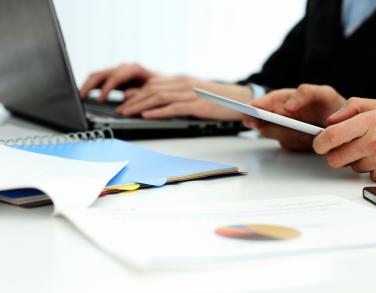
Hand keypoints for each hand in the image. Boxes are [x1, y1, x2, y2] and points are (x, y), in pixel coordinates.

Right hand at [80, 63, 155, 102]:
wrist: (167, 84)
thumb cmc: (162, 87)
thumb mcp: (155, 90)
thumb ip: (140, 92)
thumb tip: (126, 95)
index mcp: (134, 68)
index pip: (114, 77)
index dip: (105, 89)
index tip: (99, 100)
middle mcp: (124, 68)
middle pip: (101, 73)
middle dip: (89, 85)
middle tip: (81, 98)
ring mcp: (119, 72)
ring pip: (98, 75)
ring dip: (88, 85)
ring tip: (81, 97)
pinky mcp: (116, 78)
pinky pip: (100, 80)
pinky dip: (92, 87)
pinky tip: (87, 95)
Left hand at [115, 77, 252, 119]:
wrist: (242, 100)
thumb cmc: (220, 100)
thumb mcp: (197, 95)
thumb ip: (179, 96)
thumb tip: (160, 104)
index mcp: (183, 81)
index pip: (154, 84)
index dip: (137, 93)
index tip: (124, 101)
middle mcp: (185, 84)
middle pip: (152, 89)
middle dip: (133, 100)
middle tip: (120, 109)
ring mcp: (192, 94)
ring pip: (159, 97)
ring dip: (140, 106)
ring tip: (127, 113)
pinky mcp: (198, 106)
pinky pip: (174, 108)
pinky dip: (158, 112)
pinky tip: (146, 116)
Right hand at [243, 84, 345, 150]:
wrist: (345, 128)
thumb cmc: (333, 106)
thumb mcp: (324, 94)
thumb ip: (306, 93)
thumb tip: (287, 105)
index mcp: (284, 100)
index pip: (264, 102)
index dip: (254, 106)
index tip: (250, 110)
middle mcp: (280, 115)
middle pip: (262, 120)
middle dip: (261, 121)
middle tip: (260, 123)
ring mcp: (283, 130)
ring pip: (274, 134)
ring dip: (286, 133)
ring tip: (306, 133)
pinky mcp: (289, 143)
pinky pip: (287, 144)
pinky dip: (296, 142)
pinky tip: (309, 141)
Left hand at [313, 98, 375, 183]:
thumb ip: (353, 106)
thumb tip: (330, 120)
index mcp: (373, 121)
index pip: (332, 135)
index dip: (320, 141)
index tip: (319, 143)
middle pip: (335, 157)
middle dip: (335, 154)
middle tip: (344, 149)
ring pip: (349, 167)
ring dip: (356, 161)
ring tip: (374, 151)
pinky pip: (364, 176)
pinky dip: (369, 170)